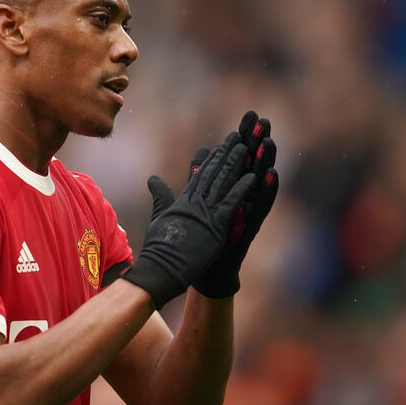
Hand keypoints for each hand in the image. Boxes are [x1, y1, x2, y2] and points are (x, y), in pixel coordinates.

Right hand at [122, 132, 255, 308]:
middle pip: (214, 173)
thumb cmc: (158, 247)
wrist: (160, 268)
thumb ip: (160, 197)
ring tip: (246, 147)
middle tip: (238, 136)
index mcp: (183, 201)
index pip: (201, 174)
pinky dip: (242, 190)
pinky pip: (231, 204)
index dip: (213, 158)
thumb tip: (153, 179)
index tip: (222, 144)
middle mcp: (195, 202)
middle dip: (226, 153)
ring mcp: (205, 213)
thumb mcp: (159, 216)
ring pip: (223, 183)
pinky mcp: (215, 226)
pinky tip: (252, 177)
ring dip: (235, 164)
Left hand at [189, 111, 279, 297]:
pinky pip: (261, 205)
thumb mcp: (197, 200)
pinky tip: (271, 174)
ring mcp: (249, 209)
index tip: (249, 115)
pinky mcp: (250, 225)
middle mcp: (244, 195)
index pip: (239, 156)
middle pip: (252, 163)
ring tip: (269, 141)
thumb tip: (199, 152)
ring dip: (265, 161)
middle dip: (258, 141)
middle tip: (264, 119)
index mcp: (230, 187)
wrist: (205, 268)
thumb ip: (197, 175)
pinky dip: (267, 190)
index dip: (244, 137)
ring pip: (260, 181)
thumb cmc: (203, 235)